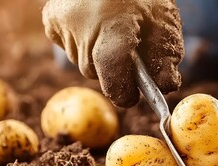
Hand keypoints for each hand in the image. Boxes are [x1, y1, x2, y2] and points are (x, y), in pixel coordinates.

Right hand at [42, 0, 183, 107]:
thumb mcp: (162, 17)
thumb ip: (166, 54)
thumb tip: (165, 87)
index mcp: (113, 24)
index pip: (112, 72)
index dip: (123, 90)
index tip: (133, 96)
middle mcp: (80, 25)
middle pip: (96, 70)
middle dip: (113, 69)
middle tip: (128, 50)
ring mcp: (62, 22)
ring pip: (82, 61)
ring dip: (98, 55)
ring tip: (111, 31)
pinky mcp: (51, 20)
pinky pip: (70, 47)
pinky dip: (83, 43)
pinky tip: (95, 25)